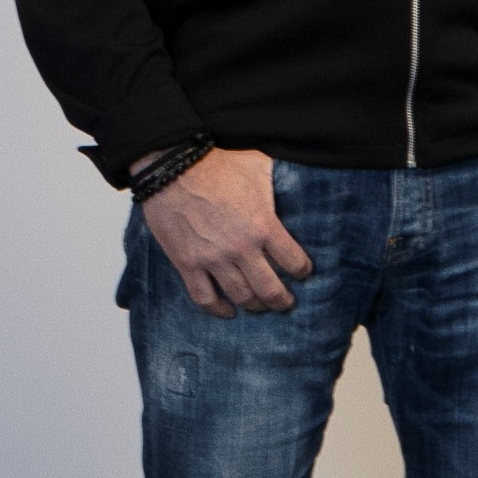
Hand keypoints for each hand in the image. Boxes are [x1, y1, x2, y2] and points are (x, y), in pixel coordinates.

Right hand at [139, 148, 312, 317]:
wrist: (173, 169)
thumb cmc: (218, 165)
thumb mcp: (261, 168)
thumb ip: (281, 183)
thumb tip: (297, 181)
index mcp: (264, 226)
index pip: (294, 262)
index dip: (303, 271)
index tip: (304, 273)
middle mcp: (241, 248)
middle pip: (269, 289)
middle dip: (282, 300)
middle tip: (287, 303)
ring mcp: (212, 259)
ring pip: (240, 297)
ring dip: (254, 306)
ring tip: (261, 306)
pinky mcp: (187, 263)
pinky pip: (204, 297)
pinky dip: (217, 310)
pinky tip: (228, 312)